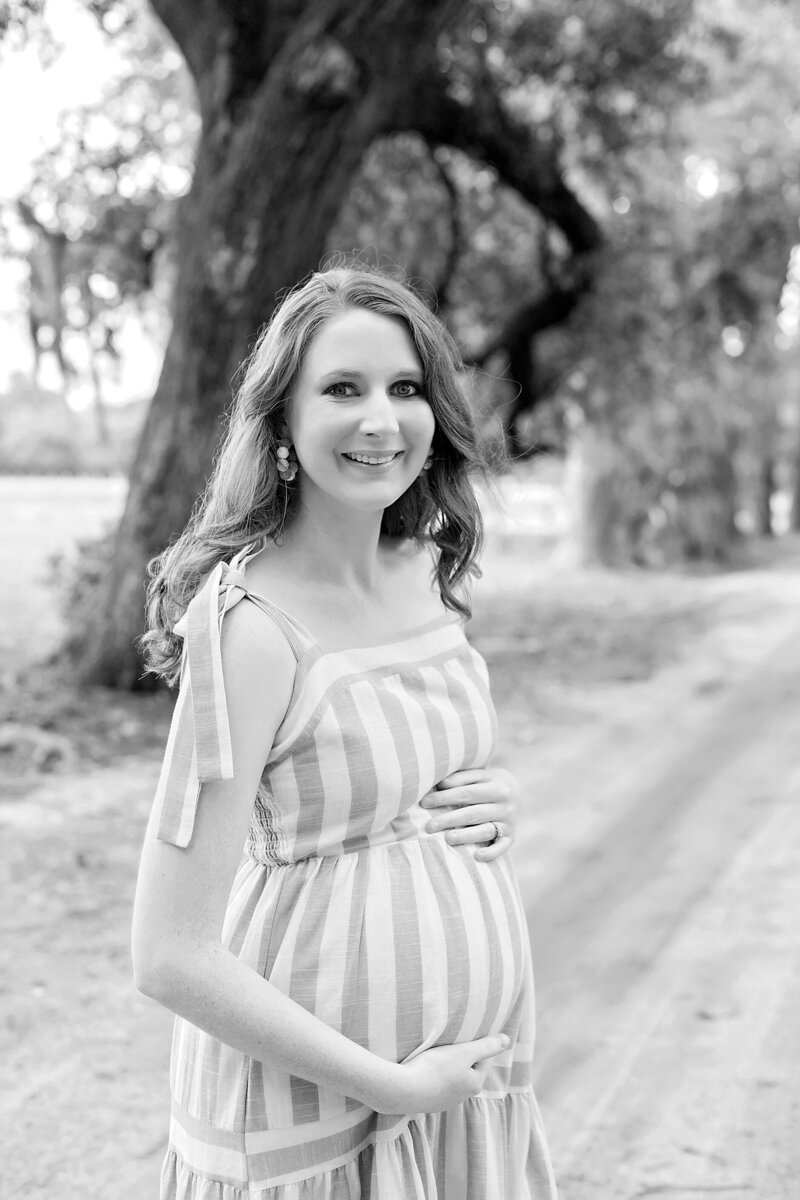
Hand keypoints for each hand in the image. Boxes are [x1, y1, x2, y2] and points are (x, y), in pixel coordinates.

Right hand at [372, 1034, 509, 1114]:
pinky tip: (422, 1066)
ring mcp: (444, 1101)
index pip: (483, 1059)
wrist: (402, 1090)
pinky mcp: (428, 1102)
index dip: (476, 1043)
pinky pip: (435, 1084)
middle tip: (449, 1041)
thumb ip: (486, 1046)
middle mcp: (462, 1096)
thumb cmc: (435, 1068)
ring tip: (434, 1053)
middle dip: (460, 1055)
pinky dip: (432, 1074)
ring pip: (451, 1076)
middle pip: (467, 1068)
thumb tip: (507, 1040)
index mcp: (474, 1084)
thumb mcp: (463, 1052)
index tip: (465, 1034)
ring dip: (446, 1065)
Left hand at [420, 767, 517, 860]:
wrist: (515, 791)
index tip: (425, 803)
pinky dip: (491, 852)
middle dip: (449, 819)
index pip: (467, 792)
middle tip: (429, 826)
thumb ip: (461, 778)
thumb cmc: (486, 783)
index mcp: (497, 785)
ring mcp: (509, 822)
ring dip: (466, 835)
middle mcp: (505, 804)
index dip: (445, 797)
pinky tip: (477, 856)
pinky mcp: (511, 837)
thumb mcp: (479, 775)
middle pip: (473, 813)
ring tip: (448, 839)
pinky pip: (502, 847)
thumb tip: (440, 783)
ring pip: (486, 830)